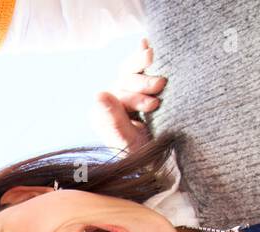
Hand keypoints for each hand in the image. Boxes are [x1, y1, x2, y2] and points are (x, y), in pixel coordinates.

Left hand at [92, 37, 166, 151]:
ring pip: (129, 71)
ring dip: (143, 65)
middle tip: (161, 85)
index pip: (116, 98)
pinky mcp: (138, 86)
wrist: (161, 161)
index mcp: (102, 115)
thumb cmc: (144, 156)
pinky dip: (141, 54)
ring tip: (157, 63)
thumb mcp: (130, 143)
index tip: (154, 105)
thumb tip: (98, 94)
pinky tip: (146, 42)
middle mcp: (110, 101)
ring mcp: (124, 91)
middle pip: (122, 81)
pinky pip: (137, 66)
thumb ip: (114, 121)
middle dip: (141, 82)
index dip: (135, 98)